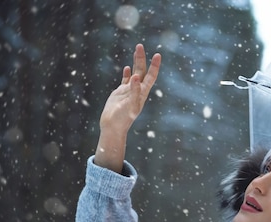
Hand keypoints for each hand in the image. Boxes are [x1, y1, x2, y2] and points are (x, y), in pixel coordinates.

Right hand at [95, 44, 161, 172]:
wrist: (113, 126)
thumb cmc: (123, 118)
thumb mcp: (130, 105)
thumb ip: (134, 91)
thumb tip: (136, 77)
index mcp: (142, 93)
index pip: (151, 77)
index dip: (154, 66)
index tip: (157, 55)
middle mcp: (137, 90)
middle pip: (142, 71)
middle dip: (142, 59)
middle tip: (140, 45)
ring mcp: (129, 91)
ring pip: (134, 73)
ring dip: (135, 62)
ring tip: (136, 50)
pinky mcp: (120, 93)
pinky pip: (125, 80)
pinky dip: (126, 73)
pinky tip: (127, 67)